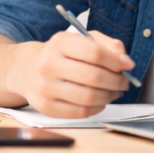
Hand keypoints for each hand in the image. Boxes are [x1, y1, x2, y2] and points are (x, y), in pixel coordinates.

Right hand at [5, 29, 133, 117]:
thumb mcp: (81, 40)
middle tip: (123, 82)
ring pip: (89, 97)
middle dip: (116, 81)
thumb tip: (126, 63)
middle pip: (94, 77)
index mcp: (59, 43)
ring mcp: (45, 87)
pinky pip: (80, 112)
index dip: (116, 62)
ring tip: (113, 92)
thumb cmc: (60, 55)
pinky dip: (97, 108)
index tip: (127, 66)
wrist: (26, 69)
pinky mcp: (46, 106)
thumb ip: (108, 46)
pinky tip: (99, 101)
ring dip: (109, 96)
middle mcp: (48, 64)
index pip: (95, 53)